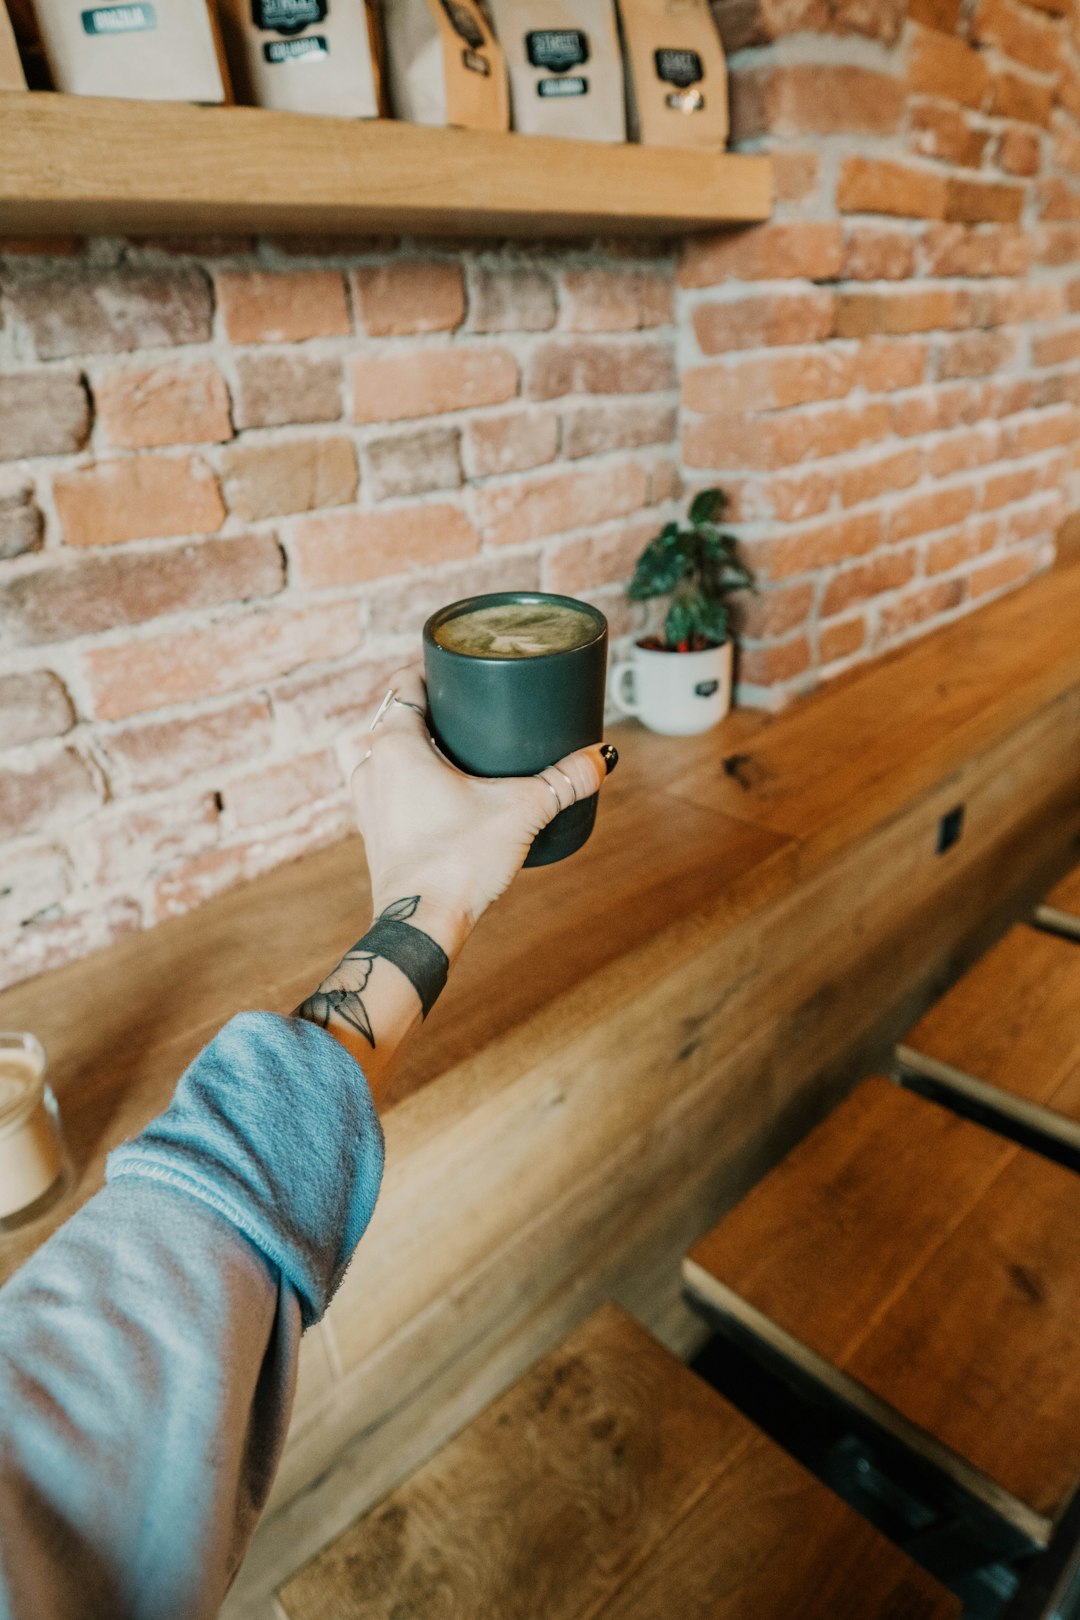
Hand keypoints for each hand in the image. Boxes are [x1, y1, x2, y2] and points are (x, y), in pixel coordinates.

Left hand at [348, 668, 616, 953]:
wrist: (421, 924)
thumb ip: (563, 781)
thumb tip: (601, 758)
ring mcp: (365, 803)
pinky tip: (429, 794)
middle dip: (419, 710)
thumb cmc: (458, 860)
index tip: (458, 671)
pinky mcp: (371, 834)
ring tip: (439, 750)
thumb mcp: (521, 811)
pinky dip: (394, 782)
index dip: (431, 672)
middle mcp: (371, 767)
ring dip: (395, 746)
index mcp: (396, 745)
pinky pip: (375, 790)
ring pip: (368, 754)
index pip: (406, 686)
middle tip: (460, 711)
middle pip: (386, 717)